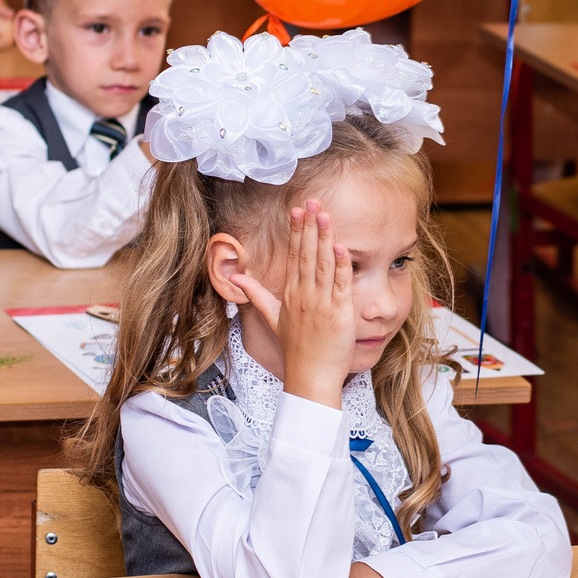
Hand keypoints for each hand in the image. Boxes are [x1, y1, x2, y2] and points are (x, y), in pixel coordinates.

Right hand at [233, 199, 357, 406]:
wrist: (310, 376)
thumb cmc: (295, 349)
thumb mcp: (272, 318)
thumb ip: (256, 295)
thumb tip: (236, 279)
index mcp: (290, 294)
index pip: (293, 256)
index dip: (296, 231)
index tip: (297, 210)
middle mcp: (304, 295)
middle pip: (306, 254)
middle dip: (309, 226)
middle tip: (312, 202)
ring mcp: (321, 303)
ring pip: (323, 264)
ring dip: (324, 238)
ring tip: (325, 215)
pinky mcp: (338, 313)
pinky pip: (340, 285)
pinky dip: (341, 265)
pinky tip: (341, 247)